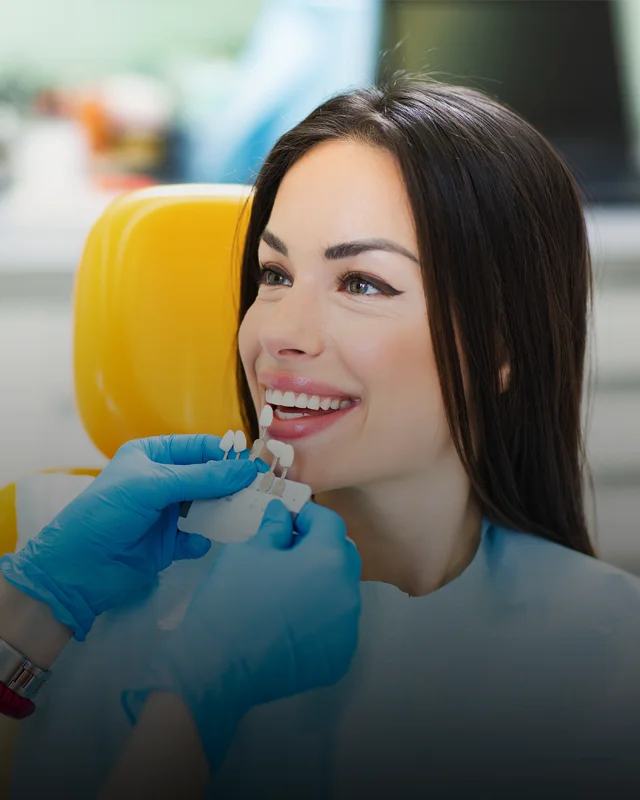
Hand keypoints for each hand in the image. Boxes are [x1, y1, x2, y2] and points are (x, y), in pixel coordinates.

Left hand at [0, 435, 259, 640]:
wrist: (77, 570)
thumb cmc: (108, 513)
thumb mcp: (153, 486)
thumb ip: (201, 478)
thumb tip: (247, 469)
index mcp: (152, 455)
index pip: (197, 448)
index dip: (225, 454)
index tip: (255, 463)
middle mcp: (162, 481)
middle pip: (207, 477)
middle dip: (229, 484)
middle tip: (259, 490)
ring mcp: (167, 513)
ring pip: (207, 506)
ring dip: (222, 511)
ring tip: (243, 514)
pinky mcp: (170, 544)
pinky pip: (198, 536)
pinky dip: (204, 539)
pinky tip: (199, 542)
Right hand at [122, 499, 361, 770]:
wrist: (217, 668)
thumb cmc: (231, 601)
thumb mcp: (249, 551)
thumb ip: (274, 528)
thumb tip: (282, 514)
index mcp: (328, 560)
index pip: (329, 523)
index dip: (308, 514)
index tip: (288, 515)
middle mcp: (348, 593)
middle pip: (342, 555)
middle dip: (319, 544)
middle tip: (288, 545)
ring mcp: (347, 630)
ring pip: (341, 590)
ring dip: (321, 580)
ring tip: (287, 583)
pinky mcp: (339, 657)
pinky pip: (336, 623)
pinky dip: (320, 614)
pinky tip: (291, 616)